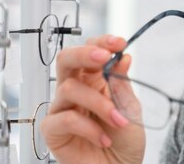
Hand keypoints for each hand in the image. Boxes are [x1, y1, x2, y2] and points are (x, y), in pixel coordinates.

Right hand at [40, 34, 144, 163]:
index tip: (119, 43)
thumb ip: (122, 84)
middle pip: (65, 59)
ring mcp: (62, 109)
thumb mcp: (130, 109)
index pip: (90, 51)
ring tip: (119, 121)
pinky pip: (65, 119)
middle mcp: (75, 90)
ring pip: (69, 89)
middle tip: (104, 57)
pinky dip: (88, 128)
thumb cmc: (124, 142)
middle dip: (84, 54)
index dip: (102, 42)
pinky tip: (104, 139)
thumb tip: (123, 57)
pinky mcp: (53, 131)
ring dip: (99, 104)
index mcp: (94, 80)